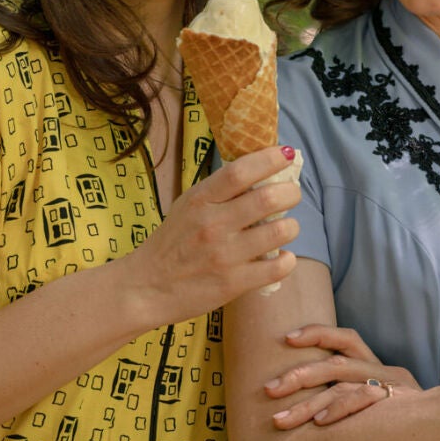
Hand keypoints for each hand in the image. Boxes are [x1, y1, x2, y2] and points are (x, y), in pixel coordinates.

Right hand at [134, 146, 300, 325]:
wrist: (147, 287)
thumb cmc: (173, 242)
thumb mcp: (188, 206)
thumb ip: (220, 191)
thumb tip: (262, 170)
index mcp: (200, 199)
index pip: (240, 171)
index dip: (269, 159)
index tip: (287, 153)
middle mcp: (213, 224)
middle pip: (268, 198)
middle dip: (291, 192)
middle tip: (292, 195)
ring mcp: (224, 255)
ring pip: (280, 232)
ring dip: (292, 226)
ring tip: (287, 227)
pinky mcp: (233, 283)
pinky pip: (277, 268)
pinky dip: (287, 260)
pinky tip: (281, 257)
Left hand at [265, 324, 420, 428]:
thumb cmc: (407, 424)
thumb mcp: (382, 405)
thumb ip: (354, 398)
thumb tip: (312, 405)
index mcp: (378, 366)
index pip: (347, 338)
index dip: (317, 333)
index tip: (287, 338)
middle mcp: (385, 372)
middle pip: (336, 363)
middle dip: (297, 375)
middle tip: (268, 389)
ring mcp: (392, 388)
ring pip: (342, 385)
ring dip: (306, 403)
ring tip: (280, 419)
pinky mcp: (397, 405)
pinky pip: (362, 401)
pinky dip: (338, 409)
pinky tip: (318, 422)